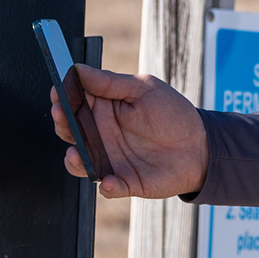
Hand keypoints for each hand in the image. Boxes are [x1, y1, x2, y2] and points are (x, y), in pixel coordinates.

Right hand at [50, 64, 208, 199]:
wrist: (200, 147)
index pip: (74, 103)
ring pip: (80, 163)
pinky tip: (109, 180)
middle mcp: (100, 136)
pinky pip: (108, 188)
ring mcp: (109, 159)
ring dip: (74, 161)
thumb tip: (78, 69)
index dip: (62, 97)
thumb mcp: (144, 88)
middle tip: (62, 114)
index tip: (57, 92)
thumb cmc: (173, 114)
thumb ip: (110, 81)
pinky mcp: (123, 182)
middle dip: (61, 123)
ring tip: (76, 154)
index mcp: (103, 110)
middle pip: (70, 131)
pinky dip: (107, 187)